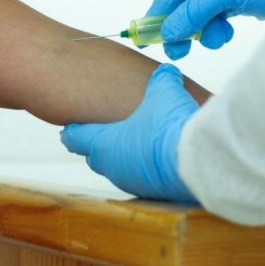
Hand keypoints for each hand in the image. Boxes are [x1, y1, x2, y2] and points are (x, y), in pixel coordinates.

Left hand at [61, 64, 197, 201]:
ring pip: (118, 169)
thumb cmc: (169, 125)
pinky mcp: (153, 194)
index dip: (73, 130)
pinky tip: (157, 159)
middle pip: (96, 155)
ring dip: (123, 157)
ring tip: (133, 144)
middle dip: (98, 144)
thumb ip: (161, 80)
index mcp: (104, 143)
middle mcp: (112, 166)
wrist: (196, 161)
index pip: (77, 137)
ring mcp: (132, 182)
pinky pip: (141, 179)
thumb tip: (165, 72)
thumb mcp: (164, 93)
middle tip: (101, 133)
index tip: (68, 127)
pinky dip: (144, 168)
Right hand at [148, 0, 264, 59]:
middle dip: (181, 23)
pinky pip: (217, 17)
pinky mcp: (241, 0)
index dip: (160, 7)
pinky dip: (217, 29)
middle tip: (174, 49)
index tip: (147, 31)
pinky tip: (225, 34)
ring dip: (202, 29)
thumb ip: (191, 12)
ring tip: (211, 40)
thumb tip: (167, 31)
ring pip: (202, 11)